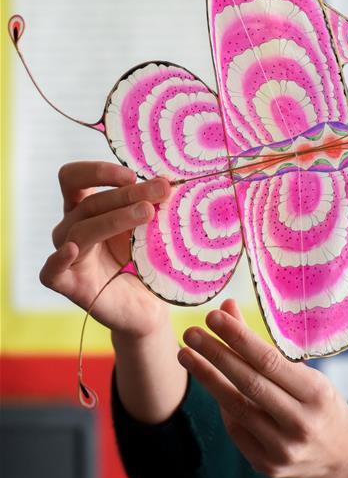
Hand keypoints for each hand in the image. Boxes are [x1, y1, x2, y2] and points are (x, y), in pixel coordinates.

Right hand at [40, 161, 171, 338]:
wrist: (146, 306)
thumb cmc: (145, 261)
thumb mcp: (150, 228)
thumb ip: (151, 205)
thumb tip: (167, 181)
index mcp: (86, 209)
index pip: (75, 178)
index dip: (98, 171)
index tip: (133, 174)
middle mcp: (71, 228)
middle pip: (90, 203)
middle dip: (127, 194)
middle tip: (161, 190)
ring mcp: (67, 256)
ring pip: (81, 230)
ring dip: (115, 218)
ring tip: (147, 212)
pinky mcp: (66, 283)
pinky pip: (51, 270)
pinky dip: (59, 258)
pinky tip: (73, 249)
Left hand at [178, 300, 347, 477]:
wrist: (341, 457)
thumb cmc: (322, 404)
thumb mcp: (308, 374)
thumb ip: (268, 348)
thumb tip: (229, 309)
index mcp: (317, 394)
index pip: (270, 362)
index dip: (239, 338)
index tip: (214, 317)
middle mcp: (300, 423)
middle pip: (249, 384)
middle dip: (216, 355)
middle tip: (191, 332)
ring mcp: (282, 448)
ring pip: (236, 408)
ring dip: (207, 378)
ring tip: (185, 354)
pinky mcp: (266, 464)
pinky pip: (236, 429)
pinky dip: (222, 403)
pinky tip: (209, 383)